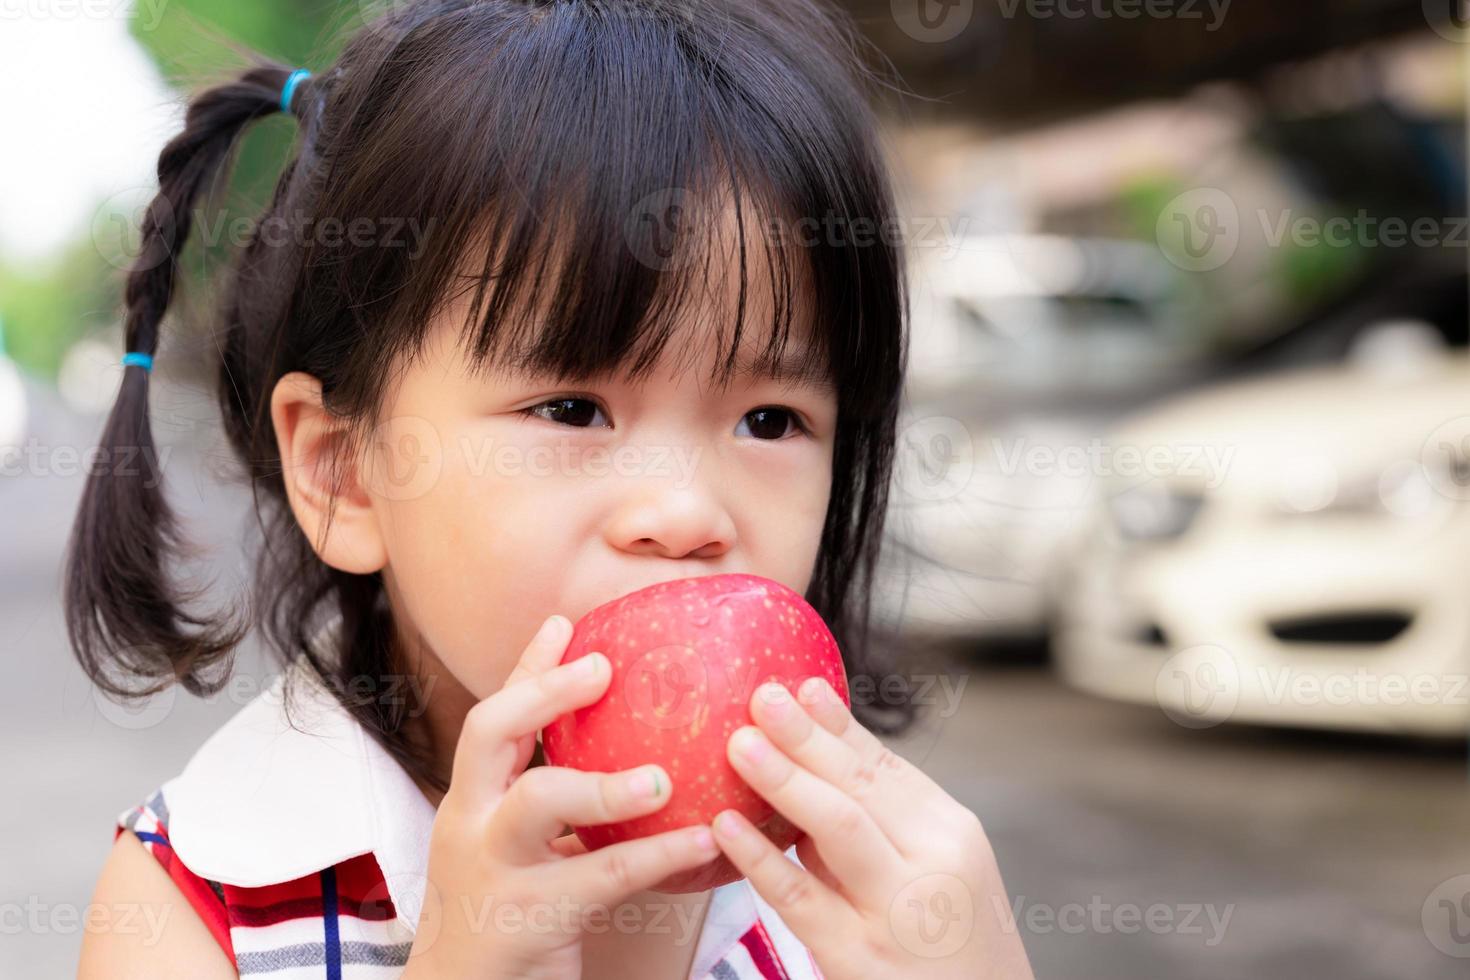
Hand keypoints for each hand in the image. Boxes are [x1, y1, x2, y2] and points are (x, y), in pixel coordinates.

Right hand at [402, 615, 720, 979]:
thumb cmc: (505, 915)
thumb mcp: (517, 849)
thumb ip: (555, 805)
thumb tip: (631, 754)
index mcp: (471, 800)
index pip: (494, 716)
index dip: (527, 667)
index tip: (565, 622)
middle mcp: (470, 822)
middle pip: (488, 734)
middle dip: (543, 692)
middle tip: (602, 667)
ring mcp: (495, 867)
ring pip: (538, 802)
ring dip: (604, 783)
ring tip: (663, 776)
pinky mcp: (528, 916)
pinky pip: (600, 876)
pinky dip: (657, 855)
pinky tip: (703, 841)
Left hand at [709, 678, 1034, 979]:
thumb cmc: (951, 949)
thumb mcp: (935, 875)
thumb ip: (879, 830)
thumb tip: (805, 776)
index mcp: (952, 831)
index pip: (886, 766)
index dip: (839, 726)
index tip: (801, 685)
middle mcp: (933, 861)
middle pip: (862, 785)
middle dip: (806, 737)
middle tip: (760, 696)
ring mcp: (898, 911)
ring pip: (838, 828)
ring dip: (784, 779)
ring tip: (739, 743)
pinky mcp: (861, 958)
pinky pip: (801, 899)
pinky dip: (760, 859)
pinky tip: (725, 828)